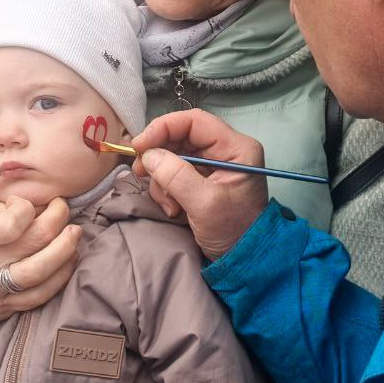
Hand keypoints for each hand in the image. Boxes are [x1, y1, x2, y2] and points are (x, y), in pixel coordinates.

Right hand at [0, 196, 81, 343]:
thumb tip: (30, 205)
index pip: (13, 221)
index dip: (28, 206)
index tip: (23, 204)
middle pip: (35, 241)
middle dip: (59, 218)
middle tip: (62, 209)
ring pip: (44, 269)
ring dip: (67, 247)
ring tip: (74, 233)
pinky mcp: (5, 308)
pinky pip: (42, 294)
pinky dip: (61, 275)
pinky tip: (67, 260)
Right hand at [131, 110, 268, 260]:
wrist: (244, 261)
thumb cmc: (233, 231)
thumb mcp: (205, 204)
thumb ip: (176, 176)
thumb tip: (148, 155)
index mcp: (236, 148)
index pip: (194, 122)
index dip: (163, 128)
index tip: (139, 146)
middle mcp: (225, 151)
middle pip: (180, 138)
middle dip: (159, 158)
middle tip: (141, 174)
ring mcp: (212, 167)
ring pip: (172, 157)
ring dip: (162, 181)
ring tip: (170, 206)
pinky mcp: (201, 182)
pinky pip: (173, 175)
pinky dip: (166, 191)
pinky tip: (175, 211)